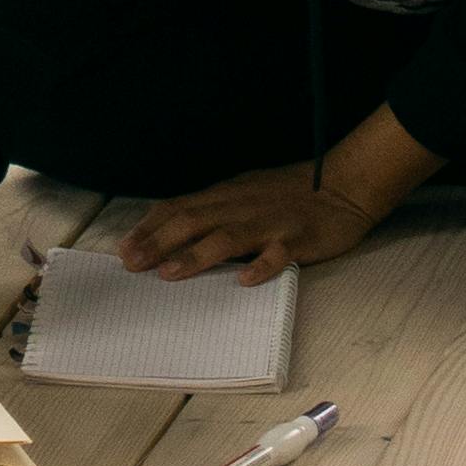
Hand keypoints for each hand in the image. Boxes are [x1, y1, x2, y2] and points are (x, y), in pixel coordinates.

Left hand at [120, 162, 390, 287]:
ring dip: (195, 256)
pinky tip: (245, 280)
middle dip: (159, 243)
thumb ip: (214, 210)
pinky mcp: (299, 237)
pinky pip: (279, 253)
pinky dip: (261, 266)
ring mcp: (270, 222)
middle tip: (130, 265)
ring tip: (169, 274)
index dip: (150, 228)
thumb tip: (174, 229)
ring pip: (227, 237)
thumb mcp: (244, 193)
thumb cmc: (289, 193)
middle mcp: (241, 206)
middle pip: (194, 221)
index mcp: (226, 196)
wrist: (342, 185)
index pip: (179, 208)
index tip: (122, 250)